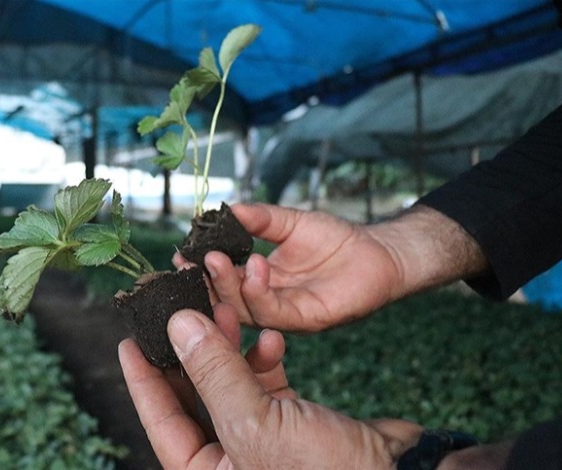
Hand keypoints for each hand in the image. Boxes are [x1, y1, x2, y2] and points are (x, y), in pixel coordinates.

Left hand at [119, 304, 423, 468]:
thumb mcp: (257, 423)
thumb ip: (214, 373)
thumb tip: (178, 325)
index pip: (162, 421)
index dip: (143, 380)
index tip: (129, 340)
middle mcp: (229, 458)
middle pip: (194, 396)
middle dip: (191, 350)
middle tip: (184, 308)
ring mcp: (259, 439)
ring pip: (229, 381)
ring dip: (229, 345)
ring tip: (230, 311)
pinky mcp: (290, 421)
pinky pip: (264, 382)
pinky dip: (265, 358)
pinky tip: (272, 337)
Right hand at [175, 204, 485, 332]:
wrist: (379, 251)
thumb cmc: (337, 239)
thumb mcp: (290, 222)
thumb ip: (259, 217)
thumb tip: (224, 208)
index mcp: (258, 280)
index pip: (221, 280)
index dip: (200, 269)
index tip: (181, 254)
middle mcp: (267, 301)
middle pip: (226, 299)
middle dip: (207, 280)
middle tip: (193, 259)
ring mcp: (285, 314)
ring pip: (244, 309)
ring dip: (229, 285)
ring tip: (221, 258)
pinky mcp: (306, 321)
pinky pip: (274, 312)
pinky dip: (259, 292)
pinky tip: (257, 267)